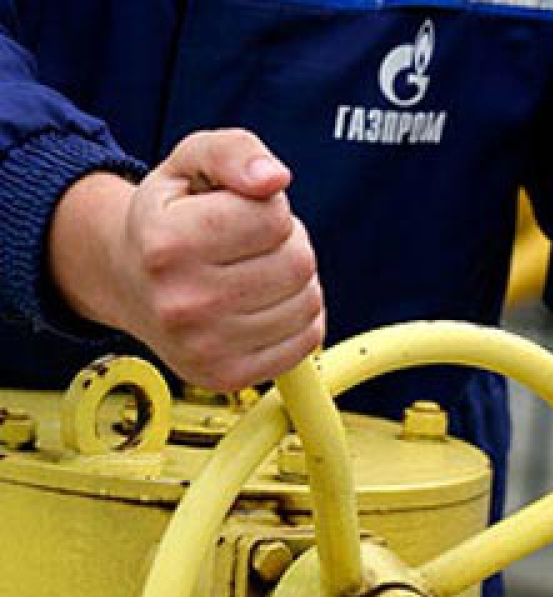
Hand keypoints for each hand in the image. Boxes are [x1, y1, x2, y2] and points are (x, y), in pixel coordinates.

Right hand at [50, 129, 323, 389]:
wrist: (131, 283)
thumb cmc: (171, 219)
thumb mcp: (191, 162)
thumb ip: (235, 150)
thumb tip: (274, 178)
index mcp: (167, 244)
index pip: (272, 218)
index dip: (270, 207)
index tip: (241, 212)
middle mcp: (180, 303)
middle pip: (297, 263)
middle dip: (287, 243)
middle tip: (251, 246)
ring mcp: (204, 348)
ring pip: (308, 302)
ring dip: (295, 281)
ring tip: (254, 273)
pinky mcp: (228, 376)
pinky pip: (307, 340)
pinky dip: (298, 317)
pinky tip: (263, 305)